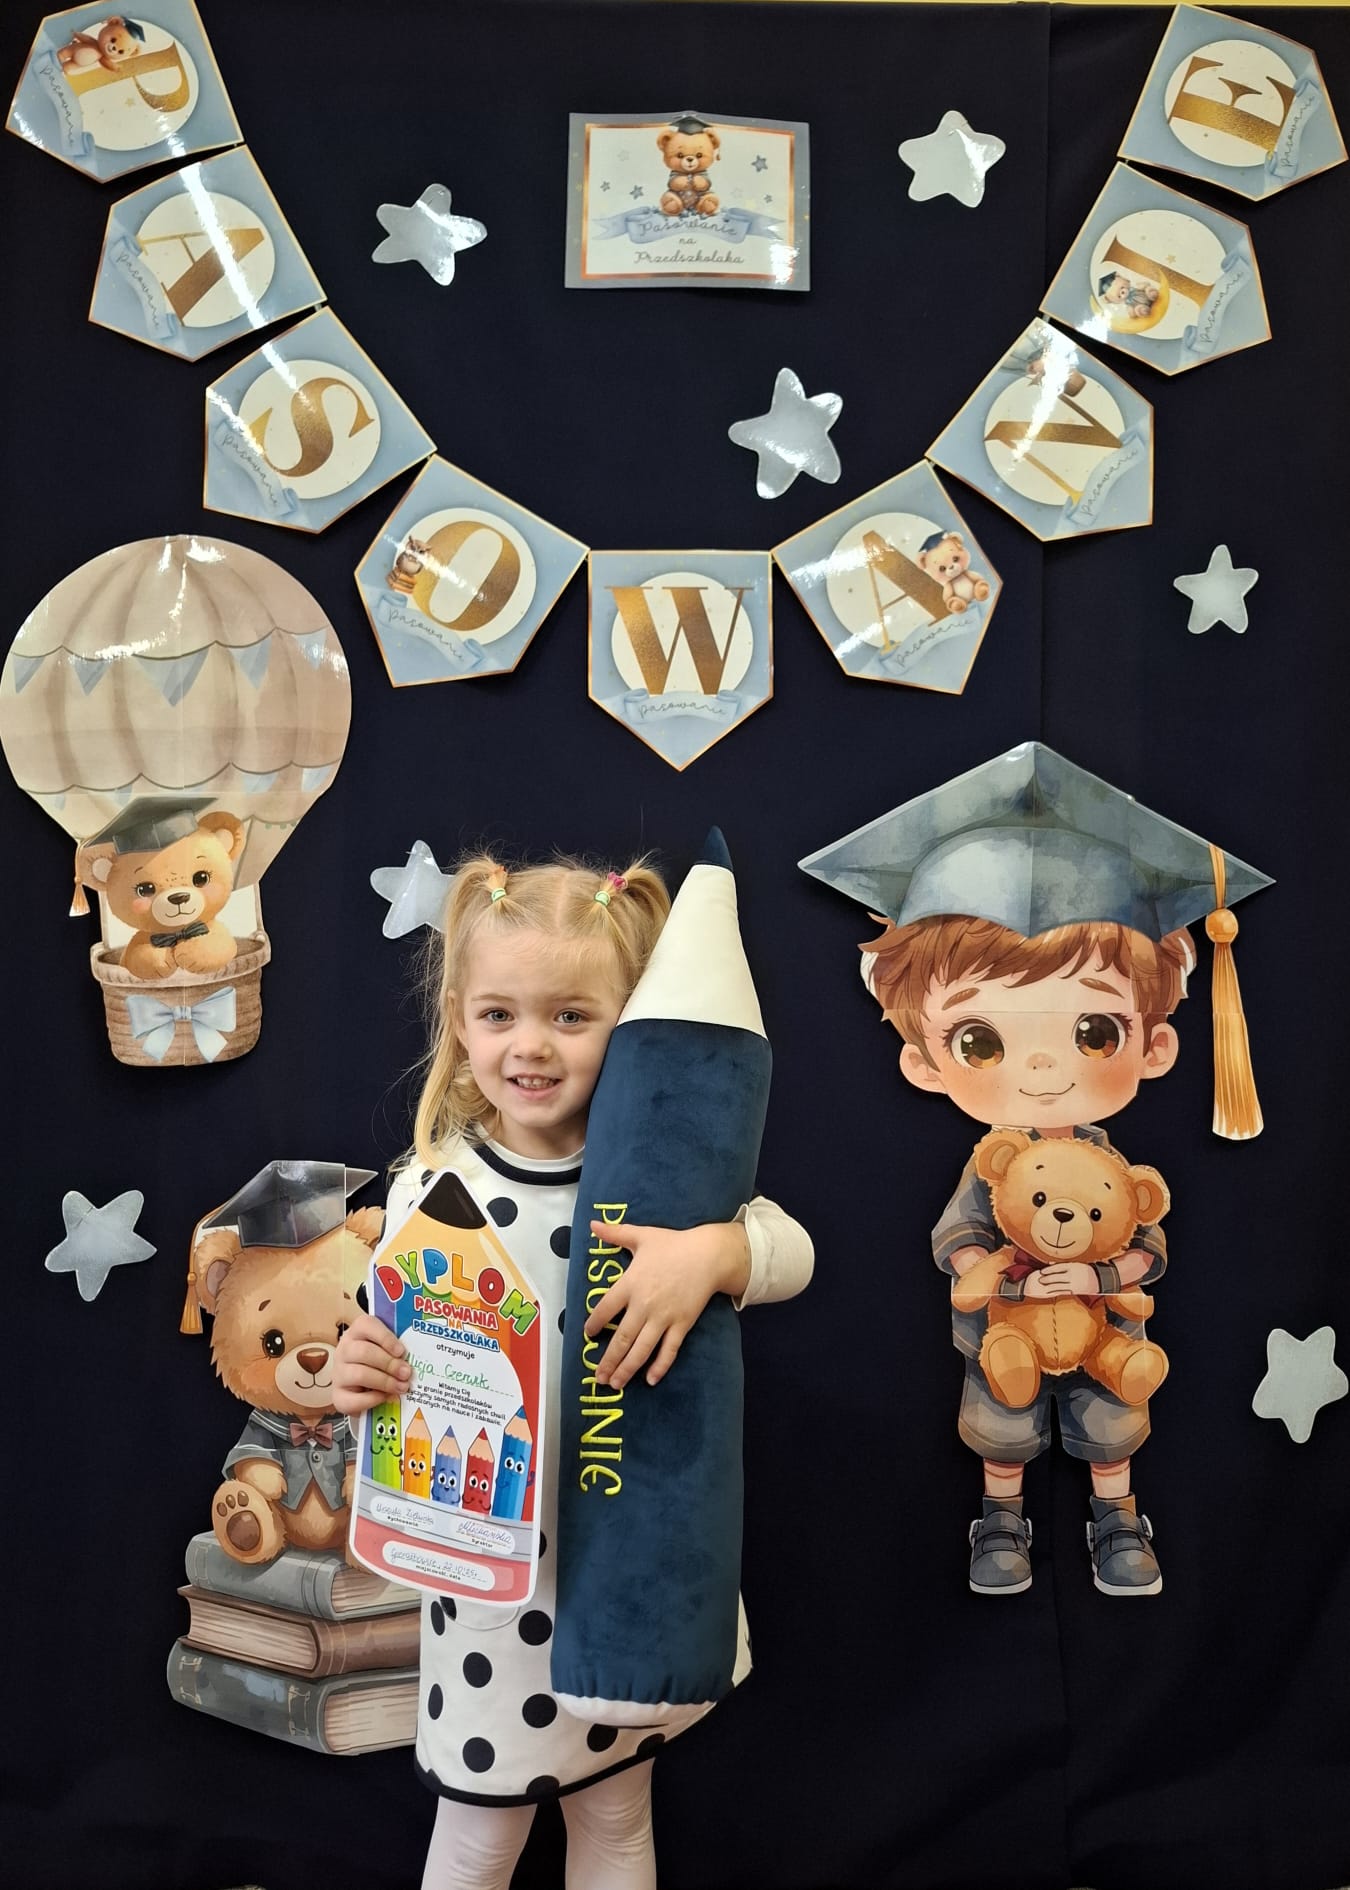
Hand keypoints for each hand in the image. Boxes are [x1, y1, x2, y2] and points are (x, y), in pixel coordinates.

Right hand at [332, 1313, 411, 1413]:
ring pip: (360, 1374)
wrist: (360, 1387)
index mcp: (357, 1332)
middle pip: (364, 1352)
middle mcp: (344, 1350)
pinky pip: (354, 1399)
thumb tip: (416, 1358)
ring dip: (385, 1382)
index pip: (366, 1325)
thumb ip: (397, 1349)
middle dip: (389, 1363)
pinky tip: (386, 1397)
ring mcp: (339, 1373)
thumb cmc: (379, 1363)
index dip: (385, 1338)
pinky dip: (373, 1399)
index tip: (401, 1351)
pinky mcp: (338, 1396)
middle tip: (406, 1373)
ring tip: (401, 1387)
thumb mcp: (387, 1350)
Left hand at [583, 1219, 750, 1389]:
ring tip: (615, 1383)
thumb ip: (615, 1234)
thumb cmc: (673, 1244)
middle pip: (621, 1338)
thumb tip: (592, 1224)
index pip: (604, 1309)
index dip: (594, 1324)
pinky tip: (651, 1380)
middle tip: (597, 1377)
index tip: (588, 1335)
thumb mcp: (642, 1236)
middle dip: (608, 1360)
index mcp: (630, 1284)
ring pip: (641, 1349)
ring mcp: (664, 1317)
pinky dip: (659, 1366)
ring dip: (627, 1368)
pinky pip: (668, 1350)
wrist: (708, 1254)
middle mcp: (644, 1304)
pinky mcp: (682, 1324)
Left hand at [1022, 1262, 1098, 1299]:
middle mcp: (1072, 1276)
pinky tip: (1049, 1292)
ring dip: (1049, 1287)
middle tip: (1040, 1279)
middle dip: (1047, 1279)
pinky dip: (1054, 1292)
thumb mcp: (1075, 1264)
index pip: (1057, 1268)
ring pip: (1058, 1286)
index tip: (1042, 1271)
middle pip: (1056, 1277)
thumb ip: (1062, 1264)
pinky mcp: (1074, 1291)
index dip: (1048, 1270)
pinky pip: (1062, 1292)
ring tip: (1043, 1286)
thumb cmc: (1086, 1270)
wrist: (1099, 1280)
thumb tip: (1049, 1263)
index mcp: (1072, 1267)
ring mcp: (1073, 1284)